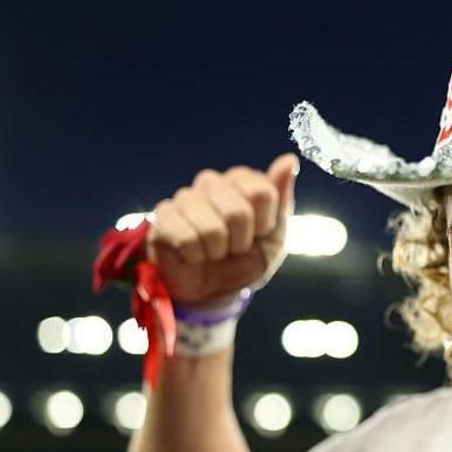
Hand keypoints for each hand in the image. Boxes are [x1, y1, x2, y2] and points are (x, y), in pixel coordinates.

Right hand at [146, 153, 297, 305]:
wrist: (212, 292)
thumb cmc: (244, 261)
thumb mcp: (274, 237)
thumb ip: (282, 198)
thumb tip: (289, 160)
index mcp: (242, 181)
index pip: (262, 192)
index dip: (264, 223)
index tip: (258, 234)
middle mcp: (212, 182)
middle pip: (238, 211)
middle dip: (241, 241)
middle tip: (233, 247)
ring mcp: (184, 198)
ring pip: (213, 229)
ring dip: (218, 251)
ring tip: (213, 251)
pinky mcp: (162, 217)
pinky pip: (187, 239)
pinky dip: (196, 256)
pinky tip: (192, 254)